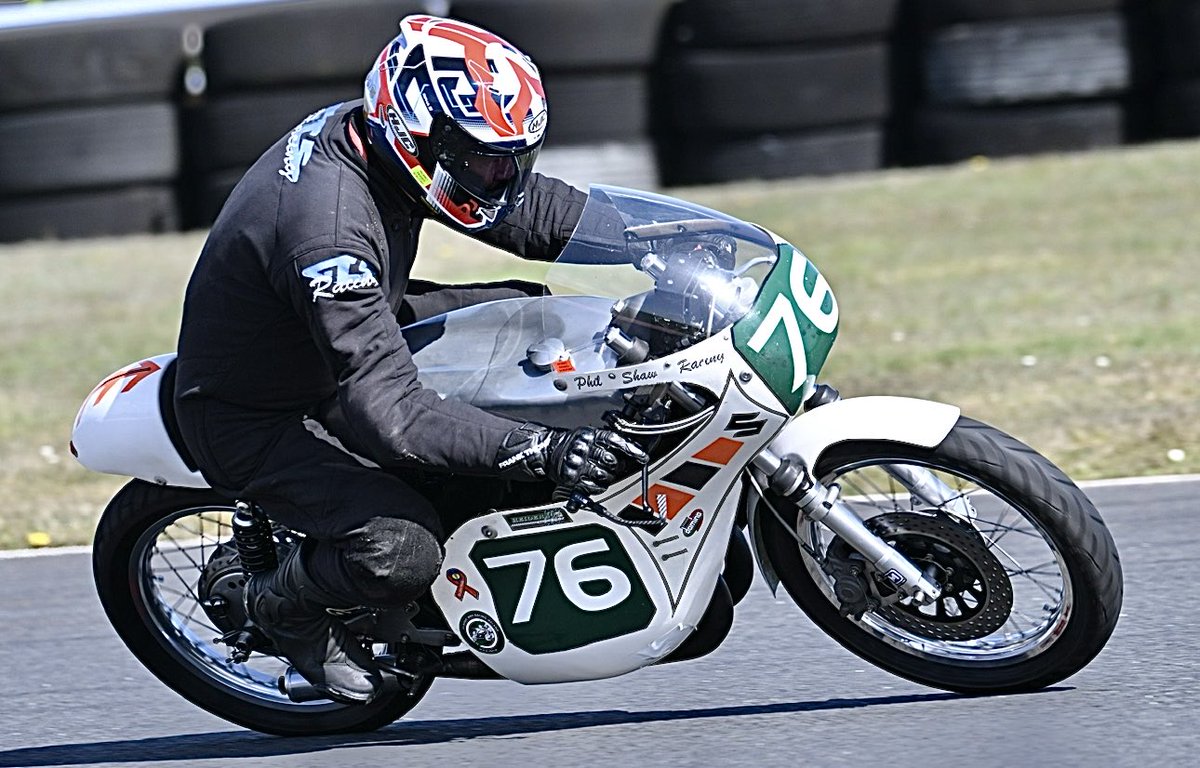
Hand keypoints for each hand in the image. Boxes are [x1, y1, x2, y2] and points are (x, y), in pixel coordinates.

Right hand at [497, 424, 647, 495]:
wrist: (546, 451)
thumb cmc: (570, 443)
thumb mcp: (589, 435)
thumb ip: (607, 442)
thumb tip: (629, 453)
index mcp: (591, 434)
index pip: (616, 441)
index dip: (631, 450)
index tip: (643, 457)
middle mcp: (585, 447)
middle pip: (612, 461)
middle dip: (616, 466)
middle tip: (611, 466)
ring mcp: (578, 463)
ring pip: (605, 476)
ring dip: (606, 477)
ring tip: (598, 473)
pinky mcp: (572, 477)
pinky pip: (593, 487)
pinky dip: (596, 487)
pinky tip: (591, 481)